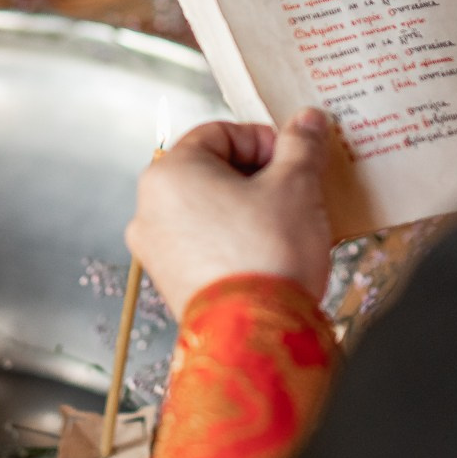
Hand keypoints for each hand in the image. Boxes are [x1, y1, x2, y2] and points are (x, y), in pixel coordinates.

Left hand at [125, 110, 333, 317]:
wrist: (255, 336)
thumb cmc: (269, 253)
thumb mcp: (297, 186)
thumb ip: (300, 145)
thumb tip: (307, 120)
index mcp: (170, 173)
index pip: (219, 132)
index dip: (264, 140)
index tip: (294, 159)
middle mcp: (149, 209)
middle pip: (211, 172)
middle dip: (258, 177)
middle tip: (296, 191)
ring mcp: (155, 251)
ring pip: (209, 211)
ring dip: (248, 209)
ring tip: (287, 225)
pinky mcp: (170, 284)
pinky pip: (204, 246)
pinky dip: (234, 241)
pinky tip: (269, 254)